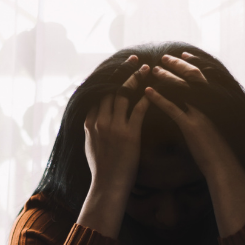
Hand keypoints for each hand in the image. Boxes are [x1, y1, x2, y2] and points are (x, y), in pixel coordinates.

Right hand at [83, 55, 151, 198]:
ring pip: (124, 94)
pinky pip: (139, 109)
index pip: (98, 92)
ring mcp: (114, 127)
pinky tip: (155, 88)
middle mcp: (99, 121)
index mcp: (89, 122)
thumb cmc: (102, 169)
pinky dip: (148, 97)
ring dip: (137, 78)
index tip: (117, 66)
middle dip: (123, 71)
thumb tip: (92, 119)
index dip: (109, 77)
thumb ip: (92, 129)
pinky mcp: (129, 135)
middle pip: (111, 88)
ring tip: (147, 67)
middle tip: (133, 58)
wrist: (107, 186)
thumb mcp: (90, 145)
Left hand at [142, 53, 239, 180]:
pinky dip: (159, 98)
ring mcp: (200, 115)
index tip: (182, 55)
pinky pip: (173, 108)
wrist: (224, 167)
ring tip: (153, 70)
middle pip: (192, 77)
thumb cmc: (218, 150)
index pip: (203, 76)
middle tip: (164, 58)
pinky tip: (147, 92)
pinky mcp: (191, 127)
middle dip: (178, 65)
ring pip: (181, 89)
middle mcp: (209, 105)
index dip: (192, 64)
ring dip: (166, 77)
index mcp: (215, 103)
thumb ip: (207, 114)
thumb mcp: (214, 127)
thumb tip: (198, 108)